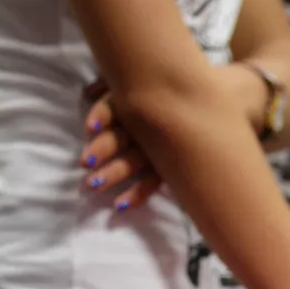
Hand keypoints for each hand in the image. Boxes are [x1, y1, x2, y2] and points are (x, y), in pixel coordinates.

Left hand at [80, 84, 162, 213]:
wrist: (204, 105)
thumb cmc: (162, 91)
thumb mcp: (134, 83)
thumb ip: (109, 85)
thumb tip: (88, 94)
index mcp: (139, 101)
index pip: (119, 105)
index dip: (103, 114)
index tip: (90, 128)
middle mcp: (150, 125)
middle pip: (125, 136)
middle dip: (104, 149)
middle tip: (85, 163)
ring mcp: (161, 146)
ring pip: (136, 161)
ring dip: (115, 174)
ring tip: (93, 185)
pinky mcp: (171, 164)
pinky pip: (154, 182)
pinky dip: (138, 194)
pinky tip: (121, 206)